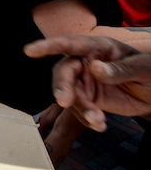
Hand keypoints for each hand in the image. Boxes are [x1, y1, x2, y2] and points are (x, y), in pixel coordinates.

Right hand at [24, 35, 150, 131]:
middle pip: (64, 72)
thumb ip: (120, 69)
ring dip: (80, 109)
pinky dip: (86, 118)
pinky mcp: (88, 98)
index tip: (30, 50)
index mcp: (99, 48)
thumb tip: (95, 68)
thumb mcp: (144, 67)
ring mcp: (85, 81)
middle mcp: (87, 62)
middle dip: (62, 87)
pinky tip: (100, 125)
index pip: (71, 44)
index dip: (48, 46)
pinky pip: (78, 109)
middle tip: (64, 102)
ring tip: (98, 121)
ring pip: (70, 94)